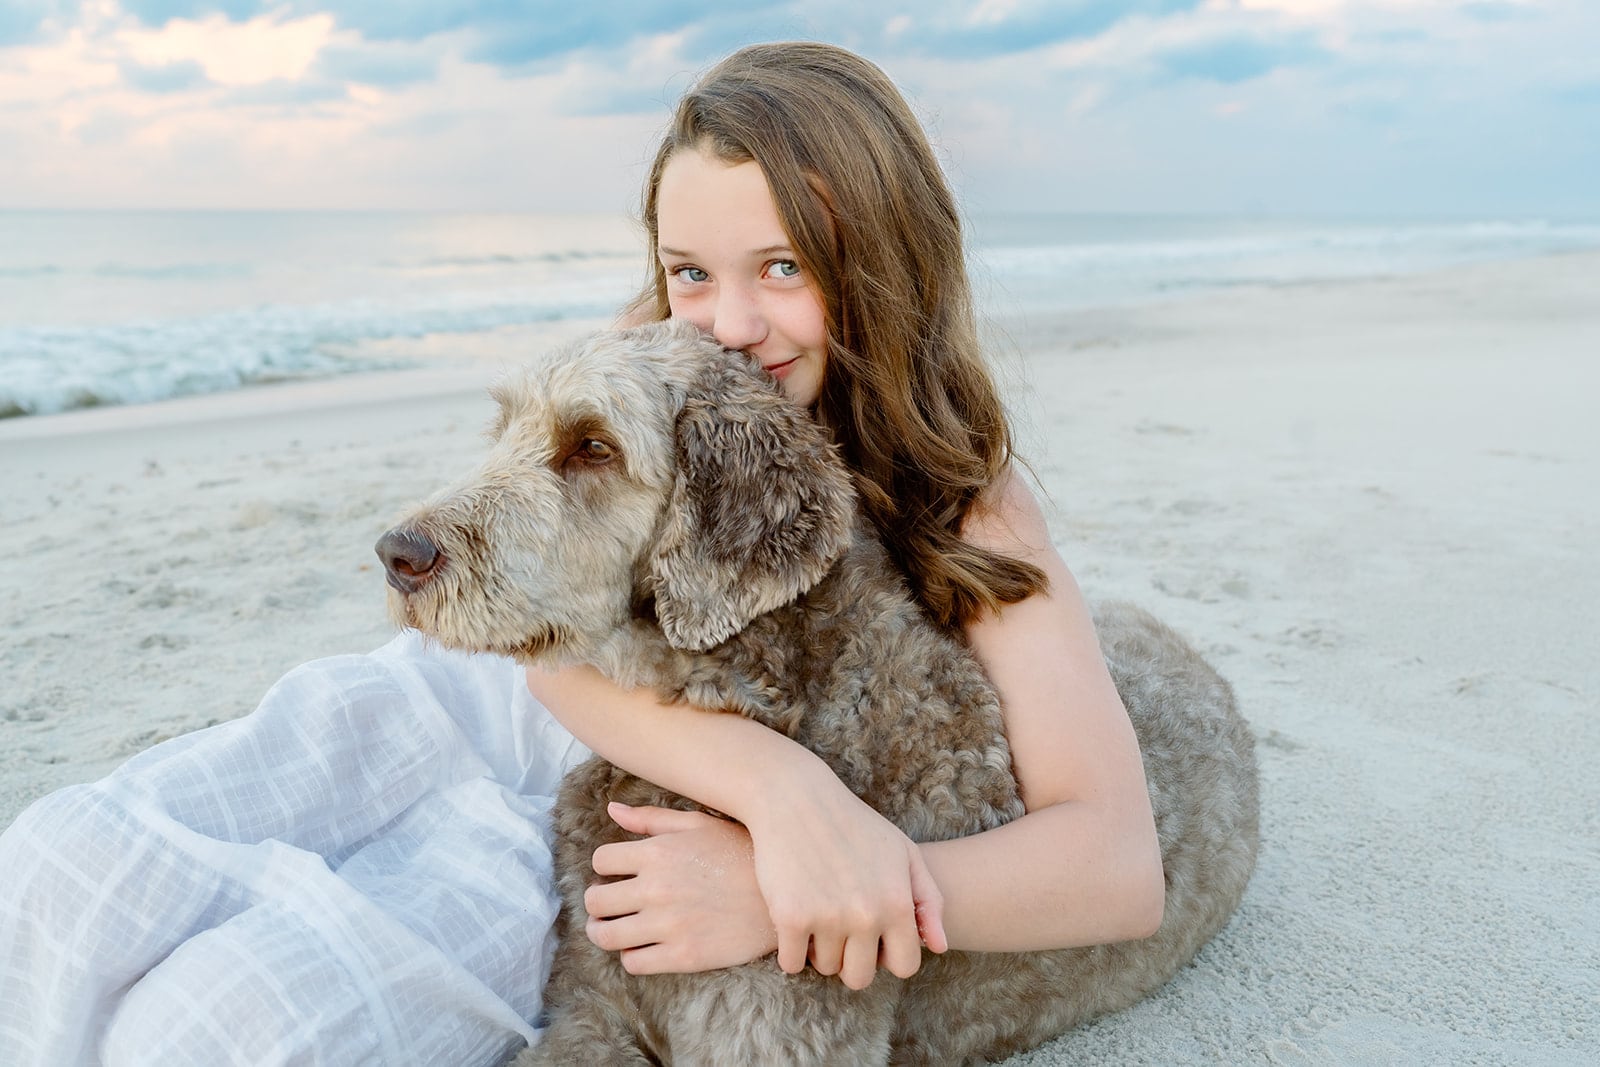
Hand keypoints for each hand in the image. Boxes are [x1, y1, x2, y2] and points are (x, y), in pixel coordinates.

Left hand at [584, 803, 777, 973]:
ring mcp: (667, 925)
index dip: (606, 867)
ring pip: (605, 936)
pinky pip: (633, 962)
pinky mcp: (683, 956)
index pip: (601, 861)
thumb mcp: (700, 823)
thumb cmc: (742, 853)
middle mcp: (655, 889)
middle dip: (598, 901)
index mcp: (657, 852)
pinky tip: (644, 946)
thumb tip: (613, 809)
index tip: (617, 874)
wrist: (783, 896)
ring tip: (614, 929)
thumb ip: (653, 819)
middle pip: (595, 901)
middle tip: (610, 904)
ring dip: (603, 932)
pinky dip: (631, 955)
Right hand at [744, 773, 947, 989]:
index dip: (888, 955)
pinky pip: (791, 964)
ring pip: (825, 968)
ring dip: (819, 950)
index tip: (873, 936)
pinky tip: (793, 922)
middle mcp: (866, 915)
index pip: (904, 966)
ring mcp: (827, 918)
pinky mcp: (790, 917)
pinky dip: (790, 951)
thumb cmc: (854, 825)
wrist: (796, 798)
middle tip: (841, 930)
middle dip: (851, 960)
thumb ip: (928, 901)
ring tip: (817, 915)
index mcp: (898, 903)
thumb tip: (939, 947)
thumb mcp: (902, 853)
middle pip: (860, 977)